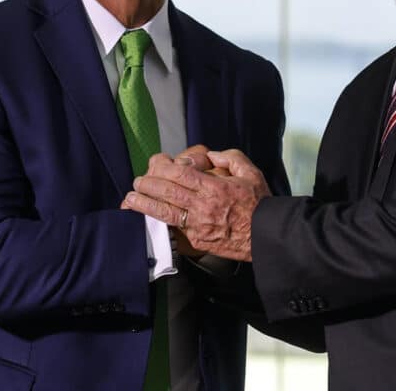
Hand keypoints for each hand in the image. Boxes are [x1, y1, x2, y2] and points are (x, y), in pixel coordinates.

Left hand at [122, 149, 269, 261]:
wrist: (265, 236)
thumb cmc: (259, 203)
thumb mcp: (250, 172)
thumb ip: (230, 158)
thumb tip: (209, 155)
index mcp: (214, 188)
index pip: (180, 174)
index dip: (163, 167)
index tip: (156, 163)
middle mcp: (203, 206)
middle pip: (167, 192)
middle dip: (148, 184)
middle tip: (138, 181)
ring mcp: (198, 225)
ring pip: (164, 213)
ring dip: (144, 205)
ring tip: (129, 199)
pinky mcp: (197, 241)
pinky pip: (173, 229)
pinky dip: (157, 222)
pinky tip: (145, 218)